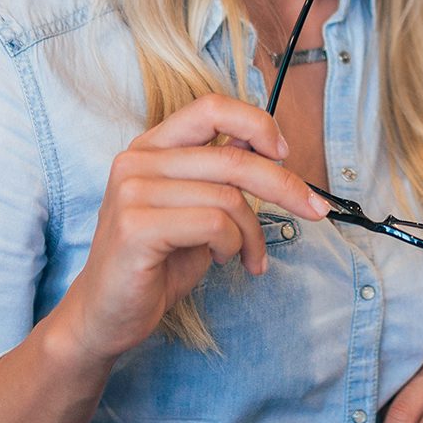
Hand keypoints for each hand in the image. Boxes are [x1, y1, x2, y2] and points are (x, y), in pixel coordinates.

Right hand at [51, 96, 330, 366]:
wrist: (106, 315)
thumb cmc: (157, 262)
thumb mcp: (196, 208)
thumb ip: (221, 174)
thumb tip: (270, 144)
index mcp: (151, 147)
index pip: (211, 107)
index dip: (257, 123)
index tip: (285, 153)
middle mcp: (137, 160)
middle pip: (234, 158)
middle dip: (286, 186)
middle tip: (316, 210)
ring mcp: (132, 191)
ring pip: (229, 196)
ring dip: (254, 233)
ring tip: (249, 256)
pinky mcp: (136, 226)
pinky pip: (214, 224)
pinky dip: (232, 245)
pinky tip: (222, 260)